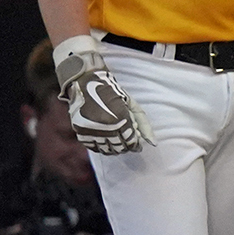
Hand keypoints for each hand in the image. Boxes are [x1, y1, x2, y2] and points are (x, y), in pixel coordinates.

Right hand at [53, 38, 152, 155]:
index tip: (135, 140)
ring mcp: (91, 130)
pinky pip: (93, 147)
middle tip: (126, 139)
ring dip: (114, 148)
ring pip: (106, 150)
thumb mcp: (132, 106)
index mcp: (120, 120)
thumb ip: (144, 126)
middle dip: (126, 146)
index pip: (131, 142)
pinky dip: (100, 146)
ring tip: (116, 139)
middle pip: (120, 147)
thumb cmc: (113, 94)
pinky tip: (104, 139)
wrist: (86, 84)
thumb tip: (154, 144)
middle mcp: (105, 127)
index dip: (135, 143)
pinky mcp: (79, 131)